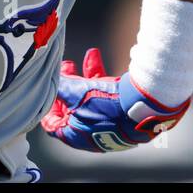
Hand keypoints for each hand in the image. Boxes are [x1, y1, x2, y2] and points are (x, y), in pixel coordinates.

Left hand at [40, 47, 189, 152]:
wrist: (144, 107)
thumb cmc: (107, 106)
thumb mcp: (75, 93)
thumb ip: (60, 86)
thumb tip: (50, 78)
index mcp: (75, 135)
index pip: (53, 125)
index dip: (48, 105)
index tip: (48, 89)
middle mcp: (90, 132)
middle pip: (72, 107)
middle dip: (68, 85)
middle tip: (67, 67)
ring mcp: (106, 122)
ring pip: (90, 97)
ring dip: (86, 76)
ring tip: (87, 56)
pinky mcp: (119, 111)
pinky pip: (105, 93)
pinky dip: (101, 76)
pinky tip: (98, 56)